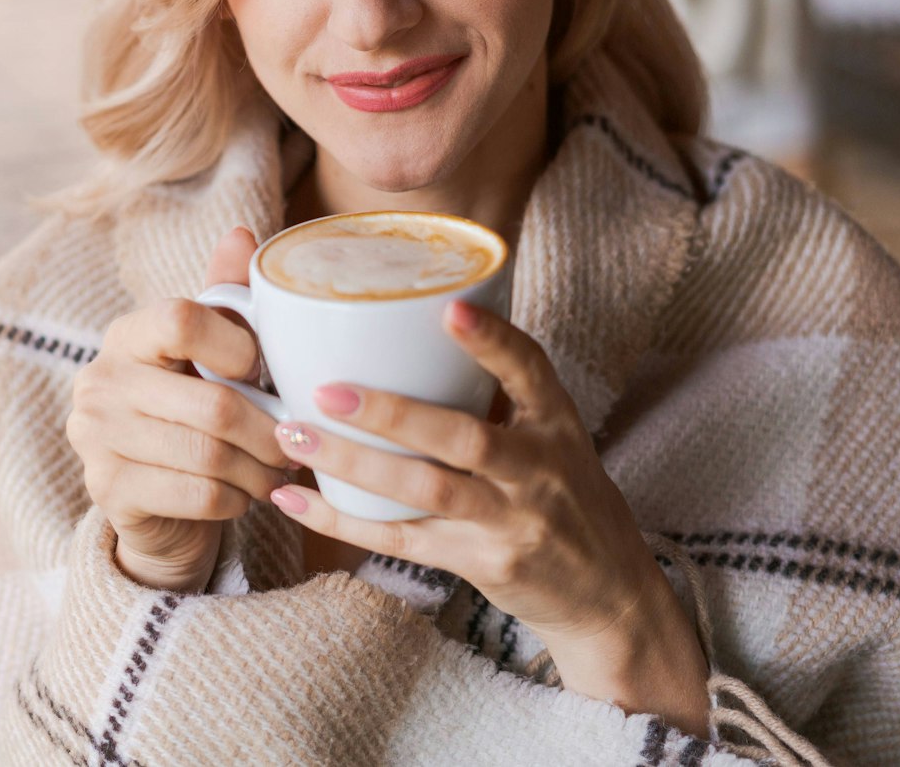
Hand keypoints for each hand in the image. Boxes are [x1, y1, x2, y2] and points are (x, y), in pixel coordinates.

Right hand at [68, 228, 289, 592]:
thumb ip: (227, 299)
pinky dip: (238, 498)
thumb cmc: (192, 412)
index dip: (238, 347)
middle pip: (213, 404)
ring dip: (260, 468)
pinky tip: (246, 494)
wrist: (154, 501)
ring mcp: (95, 438)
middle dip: (271, 430)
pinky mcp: (108, 491)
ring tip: (280, 470)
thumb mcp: (211, 355)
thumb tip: (241, 235)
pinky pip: (199, 494)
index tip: (261, 370)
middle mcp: (100, 380)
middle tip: (298, 442)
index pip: (182, 320)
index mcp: (127, 334)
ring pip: (210, 455)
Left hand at [267, 300, 709, 734]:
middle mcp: (538, 470)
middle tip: (326, 390)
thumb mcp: (551, 432)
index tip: (450, 307)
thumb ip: (495, 388)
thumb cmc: (560, 492)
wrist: (607, 591)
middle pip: (464, 439)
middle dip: (392, 414)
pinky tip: (292, 498)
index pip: (531, 370)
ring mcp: (510, 521)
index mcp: (555, 422)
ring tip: (294, 436)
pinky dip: (342, 519)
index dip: (493, 340)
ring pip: (425, 491)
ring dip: (353, 465)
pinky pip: (401, 540)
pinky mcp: (480, 563)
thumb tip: (409, 320)